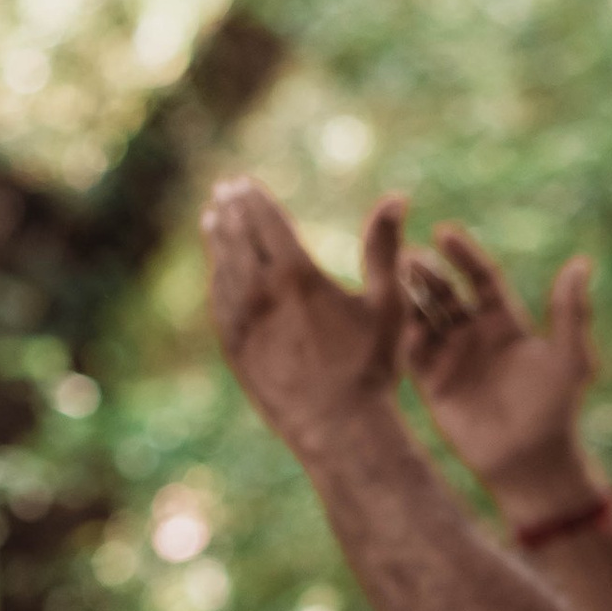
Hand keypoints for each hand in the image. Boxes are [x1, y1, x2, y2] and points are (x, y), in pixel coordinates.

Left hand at [203, 180, 405, 455]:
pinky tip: (219, 270)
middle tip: (225, 191)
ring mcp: (243, 322)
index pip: (264, 221)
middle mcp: (261, 294)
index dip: (253, 198)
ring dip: (217, 239)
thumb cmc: (371, 367)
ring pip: (222, 268)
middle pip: (236, 237)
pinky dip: (216, 278)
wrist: (338, 428)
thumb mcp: (386, 303)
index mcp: (296, 275)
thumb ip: (384, 246)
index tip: (244, 182)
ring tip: (213, 220)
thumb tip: (397, 196)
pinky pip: (219, 303)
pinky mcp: (235, 349)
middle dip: (230, 210)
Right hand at [400, 231, 599, 519]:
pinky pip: (413, 353)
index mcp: (506, 322)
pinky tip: (391, 318)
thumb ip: (570, 311)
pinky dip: (402, 334)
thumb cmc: (556, 409)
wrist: (531, 461)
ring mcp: (452, 358)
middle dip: (427, 272)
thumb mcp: (570, 357)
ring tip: (389, 275)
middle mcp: (475, 335)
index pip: (480, 277)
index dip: (463, 254)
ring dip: (408, 297)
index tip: (444, 232)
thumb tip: (581, 262)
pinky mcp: (433, 384)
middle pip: (446, 293)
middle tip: (407, 253)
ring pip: (424, 317)